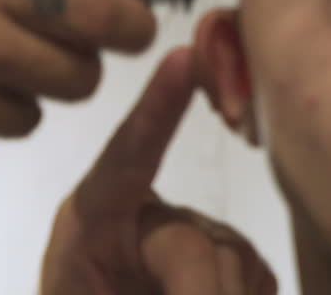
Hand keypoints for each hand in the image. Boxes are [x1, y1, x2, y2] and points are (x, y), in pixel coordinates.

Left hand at [40, 47, 276, 294]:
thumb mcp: (75, 292)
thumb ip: (128, 254)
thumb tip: (202, 250)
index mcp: (92, 213)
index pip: (127, 151)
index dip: (157, 106)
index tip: (182, 58)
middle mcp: (144, 214)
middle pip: (193, 238)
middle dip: (191, 288)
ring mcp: (193, 235)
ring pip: (231, 260)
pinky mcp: (232, 263)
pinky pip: (256, 275)